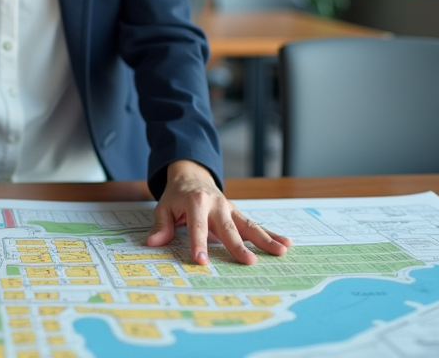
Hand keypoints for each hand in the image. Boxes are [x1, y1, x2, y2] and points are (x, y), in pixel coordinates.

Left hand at [147, 159, 291, 264]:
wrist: (192, 176)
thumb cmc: (176, 196)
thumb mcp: (164, 207)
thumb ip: (161, 225)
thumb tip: (152, 242)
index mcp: (195, 203)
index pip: (197, 226)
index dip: (198, 243)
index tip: (201, 260)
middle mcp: (217, 205)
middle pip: (228, 228)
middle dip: (237, 245)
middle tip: (249, 262)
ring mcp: (230, 209)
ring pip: (249, 225)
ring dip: (265, 239)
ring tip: (281, 251)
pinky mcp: (238, 214)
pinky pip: (256, 225)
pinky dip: (271, 233)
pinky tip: (286, 243)